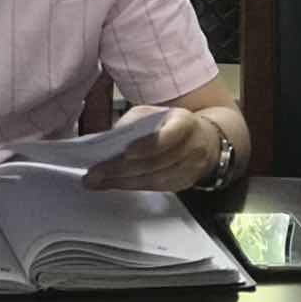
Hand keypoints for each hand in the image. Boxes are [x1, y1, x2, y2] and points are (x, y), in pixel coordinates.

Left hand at [82, 105, 219, 192]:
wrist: (205, 140)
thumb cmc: (172, 123)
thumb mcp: (155, 113)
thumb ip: (134, 122)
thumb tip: (110, 138)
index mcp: (185, 122)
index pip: (168, 136)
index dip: (148, 145)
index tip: (125, 152)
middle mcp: (192, 147)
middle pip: (156, 163)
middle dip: (122, 169)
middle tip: (95, 173)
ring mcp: (190, 169)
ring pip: (155, 180)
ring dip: (124, 182)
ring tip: (98, 181)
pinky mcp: (184, 184)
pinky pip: (157, 188)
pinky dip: (134, 186)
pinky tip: (115, 184)